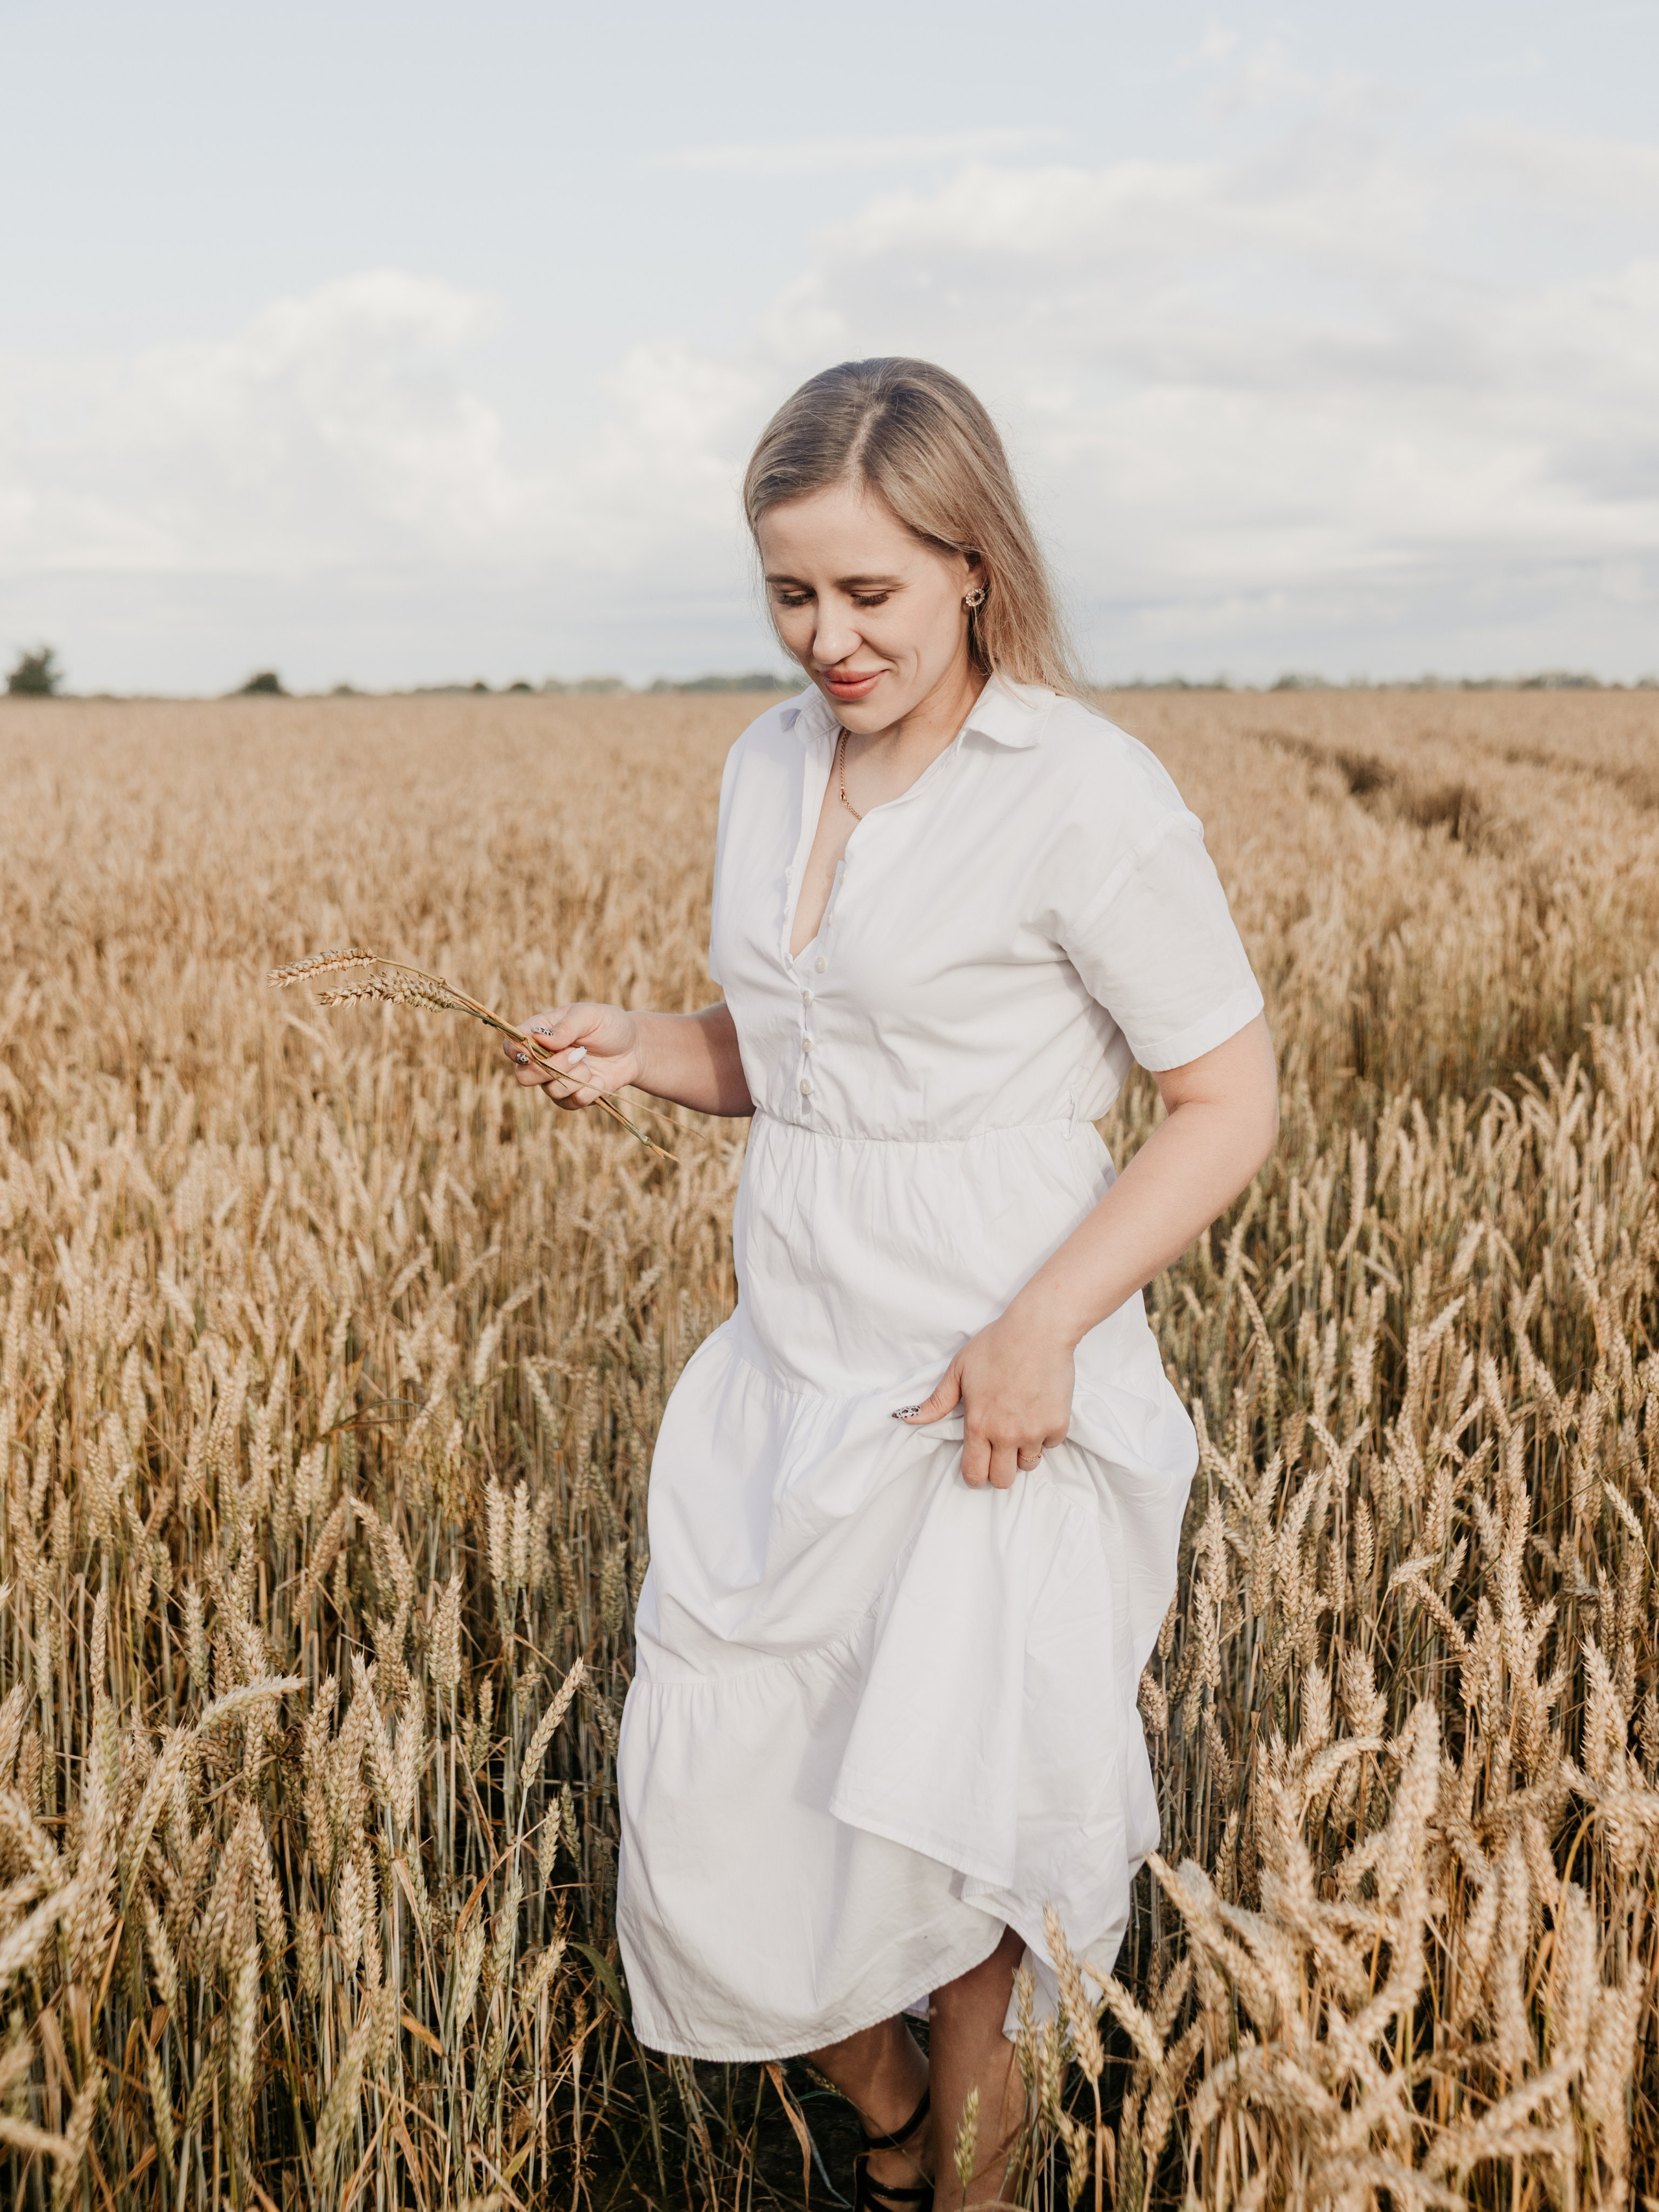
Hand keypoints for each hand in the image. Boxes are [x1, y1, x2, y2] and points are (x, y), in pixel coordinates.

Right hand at [502, 1003, 642, 1111]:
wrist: (634, 1049)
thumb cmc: (609, 1025)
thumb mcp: (590, 1016)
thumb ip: (566, 1027)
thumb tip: (542, 1039)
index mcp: (539, 1033)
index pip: (511, 1046)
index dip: (514, 1052)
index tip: (530, 1053)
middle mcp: (542, 1059)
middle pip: (523, 1076)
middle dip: (551, 1068)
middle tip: (577, 1054)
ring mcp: (555, 1080)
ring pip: (550, 1091)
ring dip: (575, 1077)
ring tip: (589, 1062)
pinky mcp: (572, 1097)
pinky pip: (570, 1103)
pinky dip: (587, 1091)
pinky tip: (598, 1077)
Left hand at [904, 1299, 1074, 1488]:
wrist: (1038, 1330)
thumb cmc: (996, 1345)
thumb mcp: (959, 1370)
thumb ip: (937, 1401)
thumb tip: (908, 1418)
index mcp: (979, 1425)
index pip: (974, 1474)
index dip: (974, 1475)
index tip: (978, 1465)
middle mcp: (1006, 1435)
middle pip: (1002, 1480)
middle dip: (999, 1469)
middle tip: (999, 1448)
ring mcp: (1034, 1432)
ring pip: (1028, 1464)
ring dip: (1022, 1452)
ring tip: (1020, 1426)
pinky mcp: (1058, 1425)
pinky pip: (1051, 1444)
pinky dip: (1045, 1434)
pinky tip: (1038, 1410)